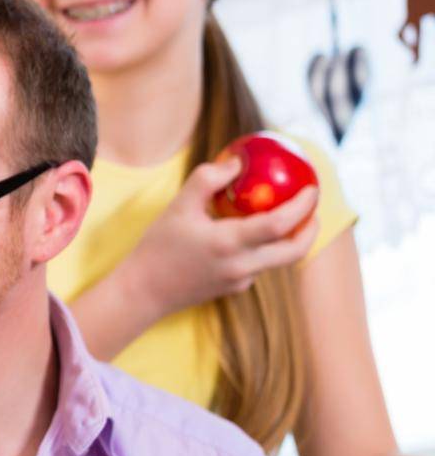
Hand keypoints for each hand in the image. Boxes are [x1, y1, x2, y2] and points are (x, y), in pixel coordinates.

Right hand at [119, 157, 319, 317]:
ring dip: (287, 240)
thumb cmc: (157, 247)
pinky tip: (246, 239)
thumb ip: (208, 179)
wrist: (143, 292)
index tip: (312, 188)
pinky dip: (260, 250)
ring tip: (284, 218)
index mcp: (229, 243)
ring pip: (277, 260)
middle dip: (310, 230)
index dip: (303, 205)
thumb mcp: (178, 206)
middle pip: (294, 252)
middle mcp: (241, 266)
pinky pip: (257, 268)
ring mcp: (240, 281)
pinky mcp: (233, 289)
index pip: (280, 223)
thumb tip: (238, 162)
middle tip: (312, 210)